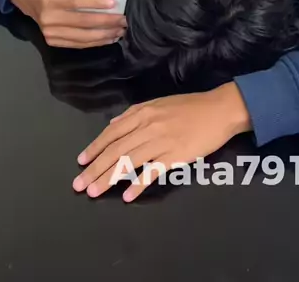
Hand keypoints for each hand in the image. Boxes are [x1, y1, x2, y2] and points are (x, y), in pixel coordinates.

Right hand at [10, 0, 126, 48]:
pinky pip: (79, 44)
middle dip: (107, 22)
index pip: (76, 1)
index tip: (114, 3)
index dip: (96, 3)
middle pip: (83, 22)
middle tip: (124, 20)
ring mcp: (50, 33)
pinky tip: (109, 38)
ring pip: (83, 36)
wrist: (31, 1)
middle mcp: (49, 17)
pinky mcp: (53, 42)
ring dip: (105, 34)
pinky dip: (96, 42)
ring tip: (120, 30)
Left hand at [73, 82, 250, 201]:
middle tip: (79, 185)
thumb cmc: (190, 106)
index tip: (81, 162)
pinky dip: (138, 184)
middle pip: (115, 150)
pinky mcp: (176, 156)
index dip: (95, 148)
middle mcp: (148, 126)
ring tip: (94, 192)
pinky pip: (152, 171)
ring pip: (128, 161)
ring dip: (109, 178)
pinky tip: (127, 196)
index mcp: (142, 112)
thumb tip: (113, 124)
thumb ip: (135, 114)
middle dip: (95, 168)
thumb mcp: (159, 103)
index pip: (112, 133)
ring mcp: (161, 141)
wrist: (219, 109)